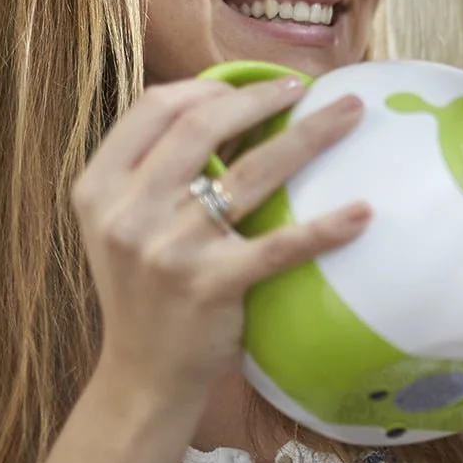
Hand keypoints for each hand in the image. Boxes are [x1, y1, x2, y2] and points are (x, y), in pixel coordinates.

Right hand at [72, 77, 369, 407]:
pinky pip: (280, 246)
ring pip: (252, 172)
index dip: (207, 87)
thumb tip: (231, 107)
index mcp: (100, 187)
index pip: (153, 107)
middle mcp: (127, 213)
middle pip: (202, 126)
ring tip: (351, 114)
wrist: (142, 377)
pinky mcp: (210, 286)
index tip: (252, 85)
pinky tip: (362, 212)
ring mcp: (168, 249)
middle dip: (262, 97)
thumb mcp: (124, 223)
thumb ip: (156, 170)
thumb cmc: (145, 288)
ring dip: (310, 135)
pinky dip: (326, 227)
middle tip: (306, 88)